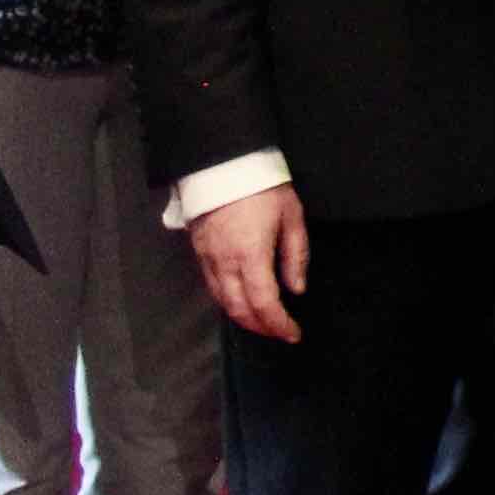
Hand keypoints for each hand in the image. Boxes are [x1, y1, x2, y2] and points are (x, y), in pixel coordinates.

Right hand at [190, 182, 309, 341]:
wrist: (223, 161)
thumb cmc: (262, 185)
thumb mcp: (291, 215)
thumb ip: (295, 255)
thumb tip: (297, 289)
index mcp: (251, 254)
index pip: (264, 303)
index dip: (278, 324)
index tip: (293, 334)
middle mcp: (224, 262)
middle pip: (239, 309)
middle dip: (260, 327)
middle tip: (280, 331)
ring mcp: (207, 257)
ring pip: (221, 301)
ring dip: (242, 317)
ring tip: (263, 321)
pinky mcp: (198, 250)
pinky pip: (211, 286)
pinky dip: (227, 301)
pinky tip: (241, 300)